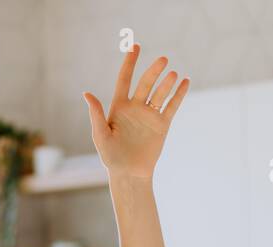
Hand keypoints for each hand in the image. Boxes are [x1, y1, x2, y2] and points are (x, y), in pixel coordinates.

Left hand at [82, 43, 188, 178]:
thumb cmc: (111, 157)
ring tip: (172, 74)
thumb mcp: (100, 135)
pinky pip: (172, 106)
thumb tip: (86, 94)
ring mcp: (150, 115)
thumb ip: (96, 114)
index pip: (125, 80)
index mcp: (119, 107)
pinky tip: (185, 82)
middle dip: (153, 71)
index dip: (129, 63)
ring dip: (167, 83)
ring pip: (160, 93)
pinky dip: (179, 94)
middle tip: (163, 60)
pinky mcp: (162, 124)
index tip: (135, 47)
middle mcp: (136, 108)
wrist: (129, 174)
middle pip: (146, 83)